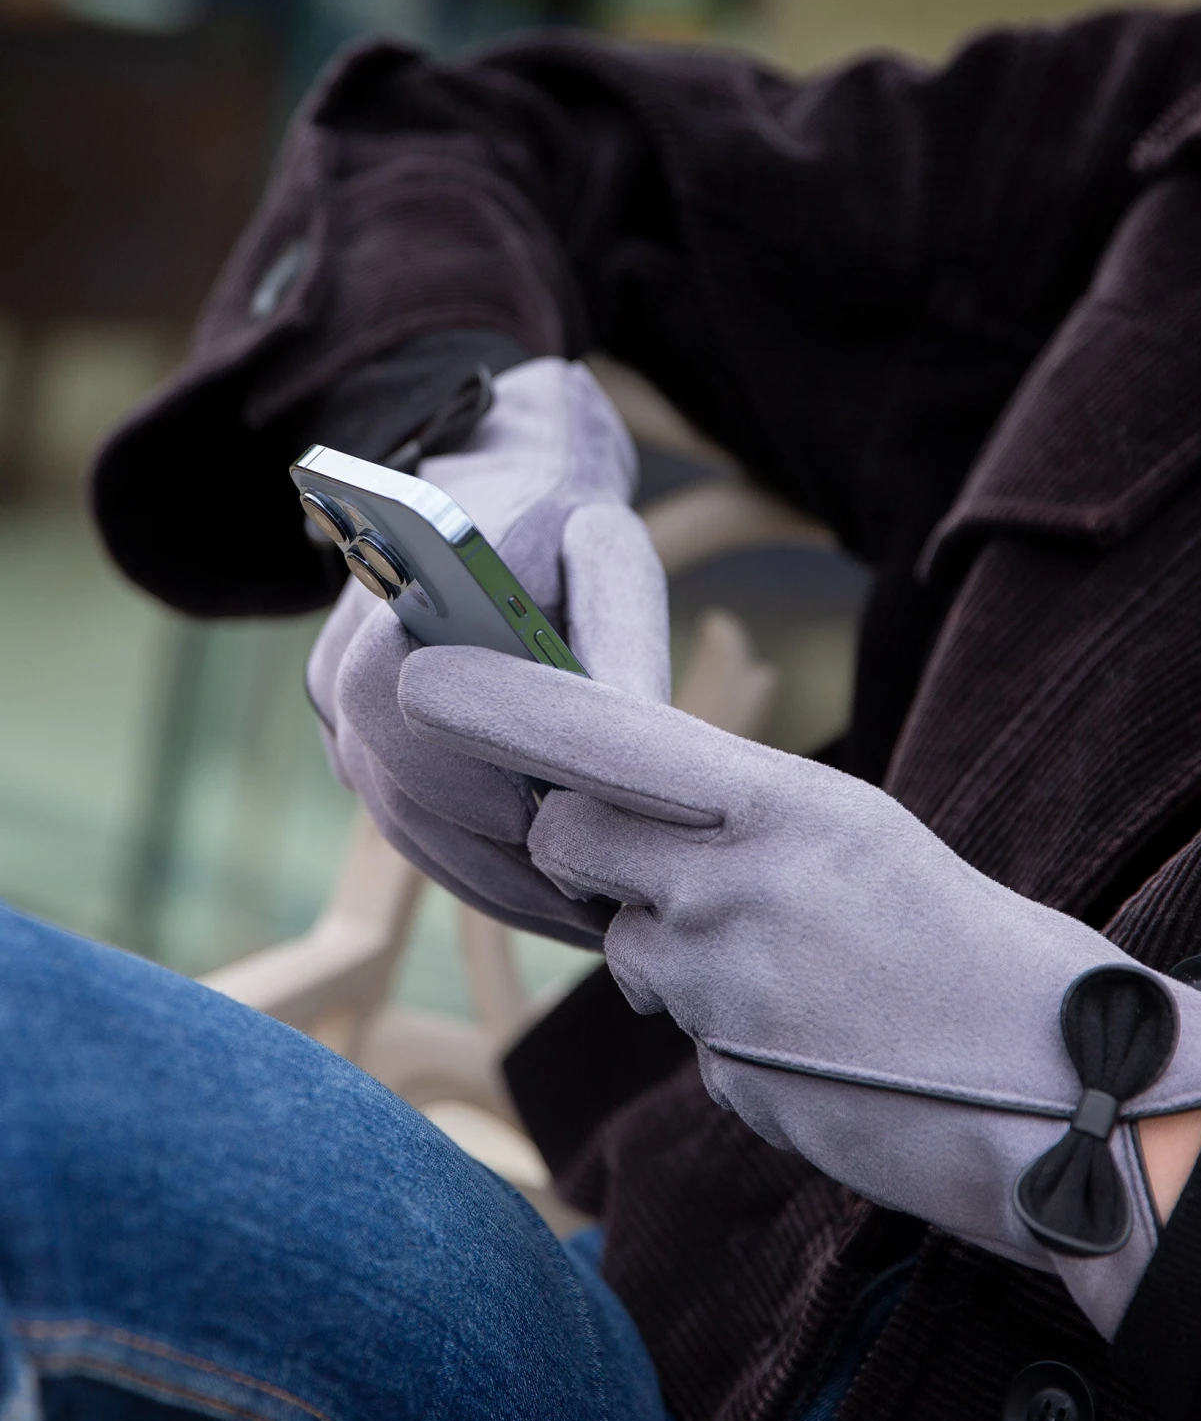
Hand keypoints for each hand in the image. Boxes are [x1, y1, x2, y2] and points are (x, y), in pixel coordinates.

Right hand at [307, 358, 667, 945]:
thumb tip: (639, 736)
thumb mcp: (611, 553)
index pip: (399, 711)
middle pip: (401, 795)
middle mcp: (341, 666)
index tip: (569, 836)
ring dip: (495, 886)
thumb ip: (622, 635)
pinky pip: (411, 831)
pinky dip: (479, 874)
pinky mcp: (362, 754)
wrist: (497, 500)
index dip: (478, 787)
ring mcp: (340, 718)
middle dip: (499, 861)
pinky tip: (554, 899)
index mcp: (389, 599)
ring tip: (592, 921)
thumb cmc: (563, 523)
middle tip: (599, 907)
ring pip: (405, 830)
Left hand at [395, 652, 1200, 1335]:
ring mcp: (723, 993)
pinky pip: (684, 1028)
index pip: (601, 737)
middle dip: (585, 846)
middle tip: (656, 858)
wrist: (1057, 1086)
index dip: (503, 705)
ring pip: (627, 946)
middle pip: (569, 843)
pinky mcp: (728, 1078)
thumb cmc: (967, 938)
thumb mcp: (859, 834)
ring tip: (790, 957)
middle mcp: (731, 891)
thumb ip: (739, 818)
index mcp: (779, 805)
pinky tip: (811, 1025)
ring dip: (674, 944)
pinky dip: (723, 1020)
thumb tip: (631, 829)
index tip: (422, 676)